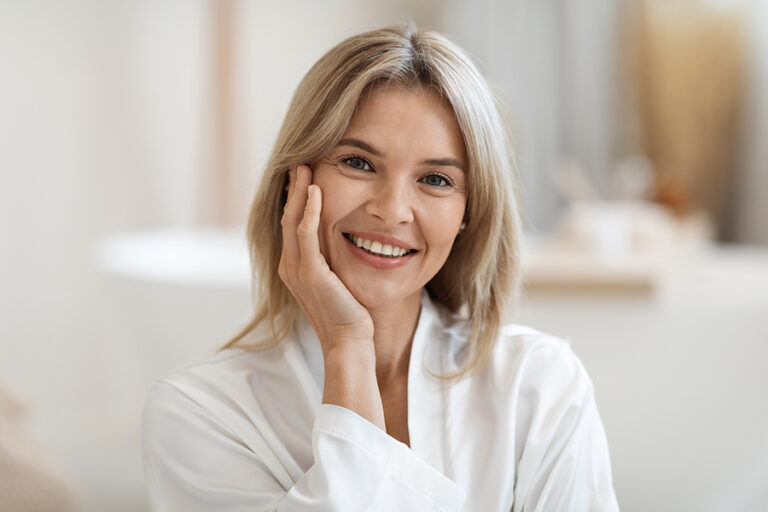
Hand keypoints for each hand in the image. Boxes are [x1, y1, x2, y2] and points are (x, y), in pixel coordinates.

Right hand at [278, 165, 374, 355]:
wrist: (349, 341)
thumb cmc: (349, 314)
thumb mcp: (337, 281)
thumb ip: (332, 260)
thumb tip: (341, 240)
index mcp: (293, 268)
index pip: (290, 225)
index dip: (295, 199)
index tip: (304, 177)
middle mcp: (289, 266)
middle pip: (286, 218)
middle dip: (293, 189)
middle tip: (300, 163)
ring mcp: (296, 270)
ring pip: (292, 221)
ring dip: (298, 192)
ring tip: (305, 167)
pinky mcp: (311, 273)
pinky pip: (306, 234)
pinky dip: (310, 211)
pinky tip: (316, 192)